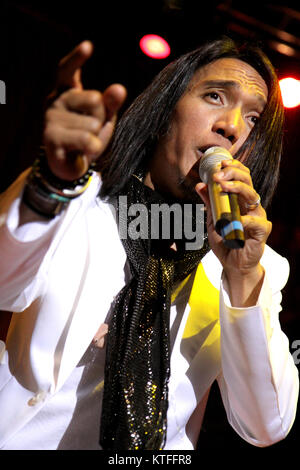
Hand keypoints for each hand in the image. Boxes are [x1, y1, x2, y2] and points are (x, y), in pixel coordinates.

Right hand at [43, 41, 126, 180]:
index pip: (67, 70)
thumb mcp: (102, 117)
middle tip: (92, 129)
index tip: (88, 46)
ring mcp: (51, 120)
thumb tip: (119, 88)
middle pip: (93, 99)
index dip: (76, 58)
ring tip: (86, 143)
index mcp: (66, 92)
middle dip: (101, 117)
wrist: (72, 167)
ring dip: (95, 136)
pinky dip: (92, 147)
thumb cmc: (86, 136)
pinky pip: (85, 139)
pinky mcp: (51, 140)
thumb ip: (110, 103)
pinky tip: (85, 151)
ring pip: (91, 123)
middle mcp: (54, 102)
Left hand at [195, 159, 271, 305]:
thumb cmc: (226, 242)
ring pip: (253, 196)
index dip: (233, 168)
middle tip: (218, 175)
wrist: (232, 265)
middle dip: (233, 174)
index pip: (241, 177)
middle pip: (248, 182)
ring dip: (237, 189)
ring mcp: (258, 218)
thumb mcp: (212, 221)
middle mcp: (251, 207)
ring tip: (224, 187)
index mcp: (240, 201)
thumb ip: (209, 204)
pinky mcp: (262, 232)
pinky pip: (257, 221)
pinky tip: (238, 219)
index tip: (219, 164)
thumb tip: (200, 185)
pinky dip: (246, 219)